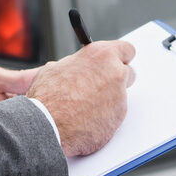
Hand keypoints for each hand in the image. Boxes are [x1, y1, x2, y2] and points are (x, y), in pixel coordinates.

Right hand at [26, 40, 135, 156]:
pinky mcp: (119, 118)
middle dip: (116, 79)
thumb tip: (77, 67)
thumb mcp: (55, 69)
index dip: (120, 57)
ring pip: (120, 96)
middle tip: (99, 86)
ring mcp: (120, 97)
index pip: (126, 49)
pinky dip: (104, 118)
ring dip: (108, 100)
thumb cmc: (48, 97)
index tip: (115, 62)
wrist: (47, 126)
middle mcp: (115, 73)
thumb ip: (77, 65)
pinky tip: (86, 120)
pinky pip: (115, 115)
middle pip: (128, 73)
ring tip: (84, 107)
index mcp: (101, 55)